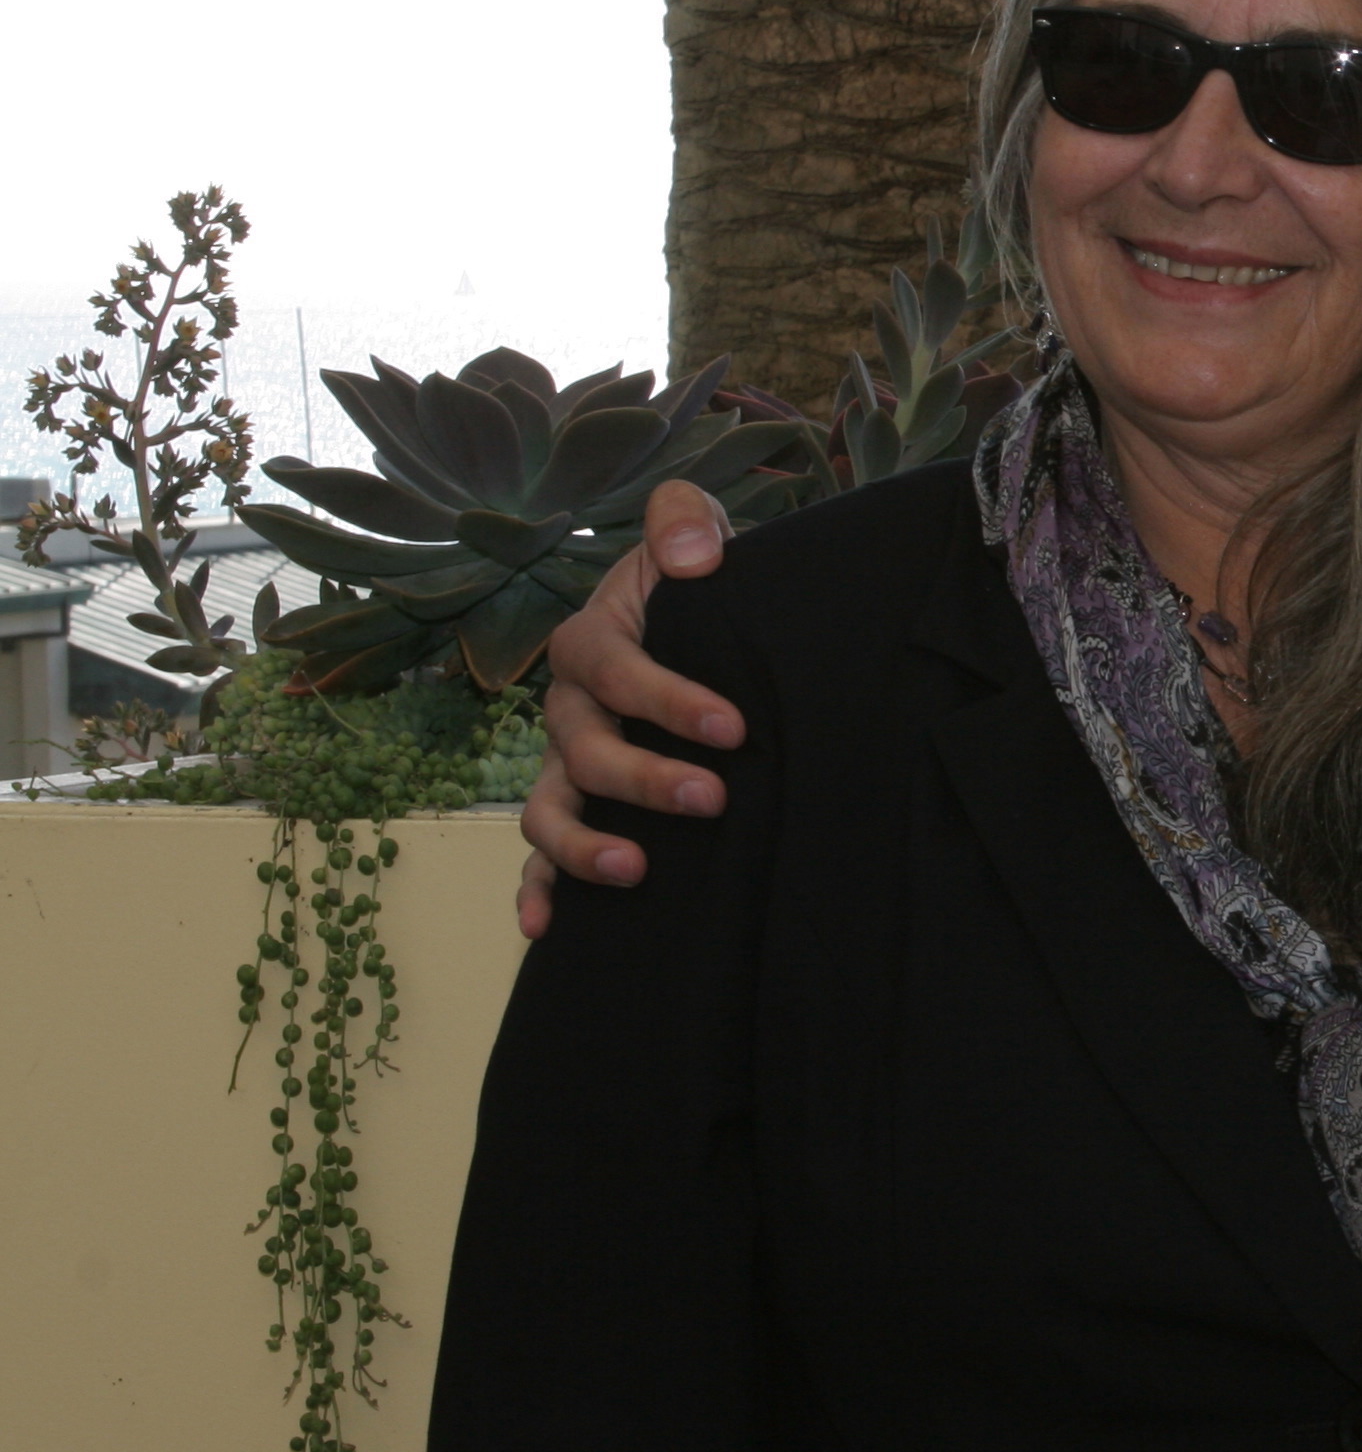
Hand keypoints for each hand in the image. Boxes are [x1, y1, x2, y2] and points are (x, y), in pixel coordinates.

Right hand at [514, 481, 739, 937]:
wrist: (692, 624)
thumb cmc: (692, 584)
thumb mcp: (692, 533)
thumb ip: (688, 521)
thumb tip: (691, 556)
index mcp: (591, 643)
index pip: (618, 673)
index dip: (670, 701)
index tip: (733, 728)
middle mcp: (567, 708)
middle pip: (584, 751)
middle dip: (644, 779)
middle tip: (712, 797)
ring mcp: (564, 764)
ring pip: (548, 810)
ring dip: (582, 846)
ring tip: (636, 868)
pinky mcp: (577, 807)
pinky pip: (540, 856)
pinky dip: (537, 891)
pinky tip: (547, 930)